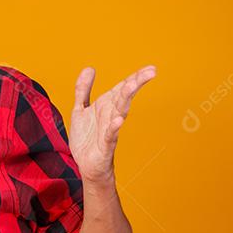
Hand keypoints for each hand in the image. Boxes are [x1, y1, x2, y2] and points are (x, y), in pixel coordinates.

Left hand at [69, 64, 155, 184]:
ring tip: (131, 86)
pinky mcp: (105, 145)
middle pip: (124, 96)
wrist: (86, 165)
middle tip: (152, 71)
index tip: (151, 67)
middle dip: (135, 83)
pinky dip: (114, 127)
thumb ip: (83, 90)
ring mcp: (109, 129)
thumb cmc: (87, 138)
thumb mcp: (80, 109)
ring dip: (125, 99)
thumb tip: (90, 68)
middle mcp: (110, 115)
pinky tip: (118, 120)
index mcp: (106, 106)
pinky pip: (110, 135)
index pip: (122, 88)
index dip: (135, 77)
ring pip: (120, 112)